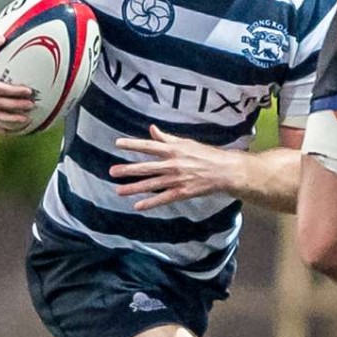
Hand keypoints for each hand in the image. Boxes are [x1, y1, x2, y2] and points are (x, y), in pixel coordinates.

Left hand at [110, 125, 245, 209]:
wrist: (224, 171)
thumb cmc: (206, 154)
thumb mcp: (187, 143)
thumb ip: (167, 139)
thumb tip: (152, 129)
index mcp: (174, 150)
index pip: (149, 146)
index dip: (132, 144)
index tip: (117, 144)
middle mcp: (173, 164)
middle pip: (146, 167)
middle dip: (128, 170)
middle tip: (112, 172)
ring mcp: (177, 179)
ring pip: (151, 184)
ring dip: (134, 188)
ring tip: (119, 190)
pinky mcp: (182, 192)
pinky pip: (163, 198)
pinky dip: (150, 203)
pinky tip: (138, 206)